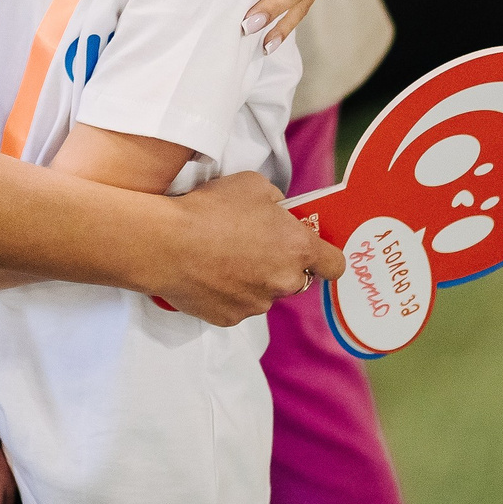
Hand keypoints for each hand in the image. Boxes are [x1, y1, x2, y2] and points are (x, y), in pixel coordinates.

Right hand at [154, 171, 342, 325]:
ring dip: (253, 281)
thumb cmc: (212, 209)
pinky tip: (207, 275)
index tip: (312, 252)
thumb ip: (275, 200)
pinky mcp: (230, 319)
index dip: (326, 258)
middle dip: (280, 266)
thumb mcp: (253, 184)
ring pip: (264, 294)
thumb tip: (276, 212)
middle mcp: (284, 282)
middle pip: (296, 280)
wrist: (167, 243)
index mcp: (298, 249)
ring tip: (221, 259)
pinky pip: (236, 306)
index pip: (335, 266)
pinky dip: (227, 294)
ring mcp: (257, 305)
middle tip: (252, 247)